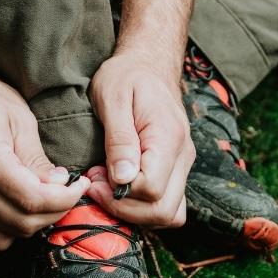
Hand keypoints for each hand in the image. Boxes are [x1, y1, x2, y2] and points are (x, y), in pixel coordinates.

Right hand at [0, 65, 88, 249]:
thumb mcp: (19, 119)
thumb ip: (37, 158)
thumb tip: (59, 185)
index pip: (33, 200)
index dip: (65, 198)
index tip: (79, 185)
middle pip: (23, 222)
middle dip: (56, 210)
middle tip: (69, 189)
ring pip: (10, 233)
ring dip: (38, 220)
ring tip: (50, 196)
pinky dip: (14, 228)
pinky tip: (25, 206)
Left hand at [88, 48, 193, 227]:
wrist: (148, 64)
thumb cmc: (126, 76)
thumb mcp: (112, 98)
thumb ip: (119, 140)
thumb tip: (123, 179)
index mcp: (168, 138)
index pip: (152, 190)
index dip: (118, 194)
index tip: (93, 177)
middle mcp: (183, 156)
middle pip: (163, 210)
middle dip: (124, 209)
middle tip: (96, 186)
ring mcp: (183, 164)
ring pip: (170, 214)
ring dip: (135, 213)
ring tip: (108, 188)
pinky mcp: (177, 169)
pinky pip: (169, 205)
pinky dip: (145, 208)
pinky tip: (121, 189)